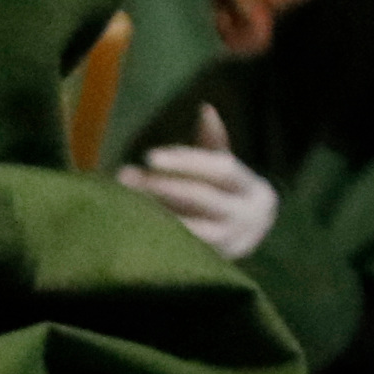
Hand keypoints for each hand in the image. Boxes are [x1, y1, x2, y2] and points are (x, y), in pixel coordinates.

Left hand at [120, 105, 280, 262]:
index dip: (186, 161)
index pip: (221, 170)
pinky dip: (156, 235)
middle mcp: (247, 217)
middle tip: (123, 175)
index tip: (149, 156)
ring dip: (153, 212)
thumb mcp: (226, 169)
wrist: (249, 238)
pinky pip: (181, 249)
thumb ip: (214, 142)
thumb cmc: (227, 195)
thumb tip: (206, 109)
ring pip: (190, 226)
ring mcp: (231, 244)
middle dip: (161, 186)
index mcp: (252, 189)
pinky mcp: (211, 264)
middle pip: (201, 197)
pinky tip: (129, 224)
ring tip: (121, 199)